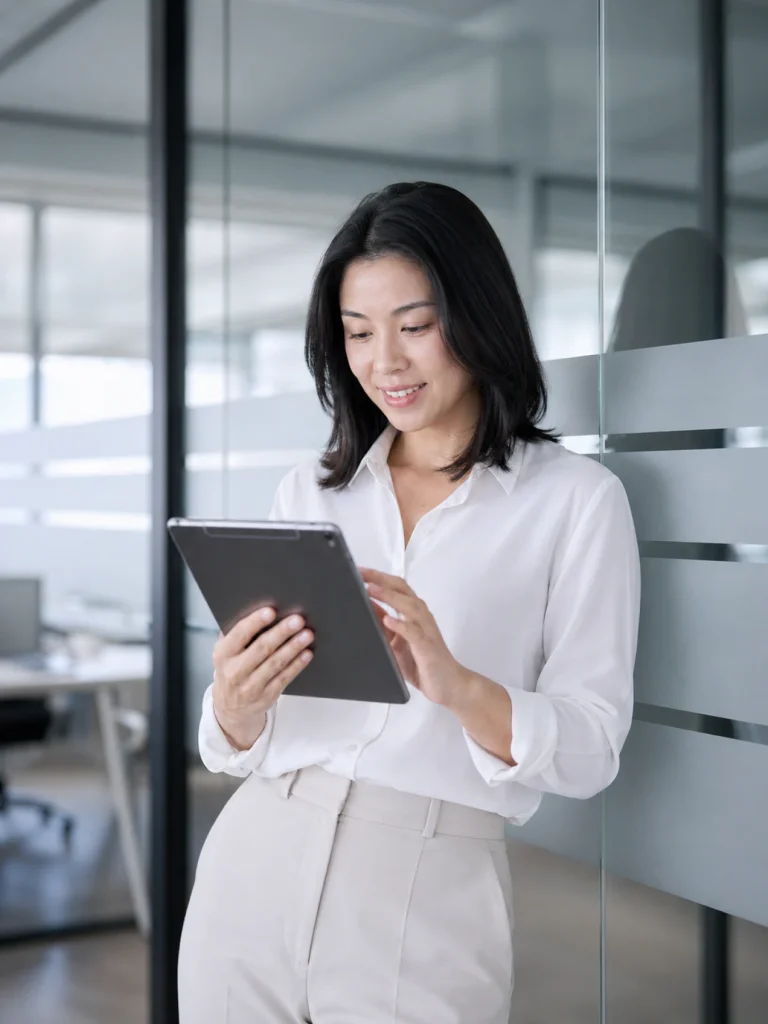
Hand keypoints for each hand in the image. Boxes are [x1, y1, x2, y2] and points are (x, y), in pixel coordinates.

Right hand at [212, 607, 313, 748]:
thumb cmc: (231, 668)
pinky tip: (306, 654)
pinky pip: (284, 678)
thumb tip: (260, 610)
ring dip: (293, 647)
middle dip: (281, 632)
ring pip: (275, 663)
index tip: (271, 611)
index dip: (255, 622)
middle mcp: (234, 671)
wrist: (230, 707)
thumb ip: (237, 633)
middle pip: (262, 648)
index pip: (239, 635)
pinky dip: (297, 665)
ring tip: (307, 634)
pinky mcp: (266, 696)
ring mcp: (250, 686)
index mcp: (223, 654)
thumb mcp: (226, 652)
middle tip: (298, 620)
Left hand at [360, 568, 471, 708]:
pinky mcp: (428, 647)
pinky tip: (388, 620)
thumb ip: (384, 625)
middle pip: (402, 590)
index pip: (396, 587)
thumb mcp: (396, 642)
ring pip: (409, 606)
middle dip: (381, 580)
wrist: (450, 685)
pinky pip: (414, 633)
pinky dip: (401, 625)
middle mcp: (421, 617)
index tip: (359, 571)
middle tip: (361, 574)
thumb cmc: (424, 662)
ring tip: (371, 589)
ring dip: (389, 596)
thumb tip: (368, 606)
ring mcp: (426, 630)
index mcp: (414, 613)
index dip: (378, 577)